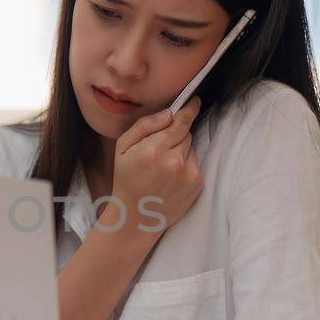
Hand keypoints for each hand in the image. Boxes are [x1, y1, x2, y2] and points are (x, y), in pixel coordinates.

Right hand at [108, 97, 203, 233]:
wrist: (136, 217)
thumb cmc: (126, 180)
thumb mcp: (122, 148)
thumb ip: (145, 126)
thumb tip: (169, 113)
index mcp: (154, 150)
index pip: (181, 121)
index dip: (189, 109)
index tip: (195, 101)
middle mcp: (174, 161)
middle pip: (186, 133)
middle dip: (176, 135)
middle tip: (159, 149)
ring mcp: (188, 174)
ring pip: (191, 147)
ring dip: (181, 151)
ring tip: (164, 167)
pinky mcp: (197, 184)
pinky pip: (196, 163)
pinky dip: (186, 165)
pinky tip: (171, 177)